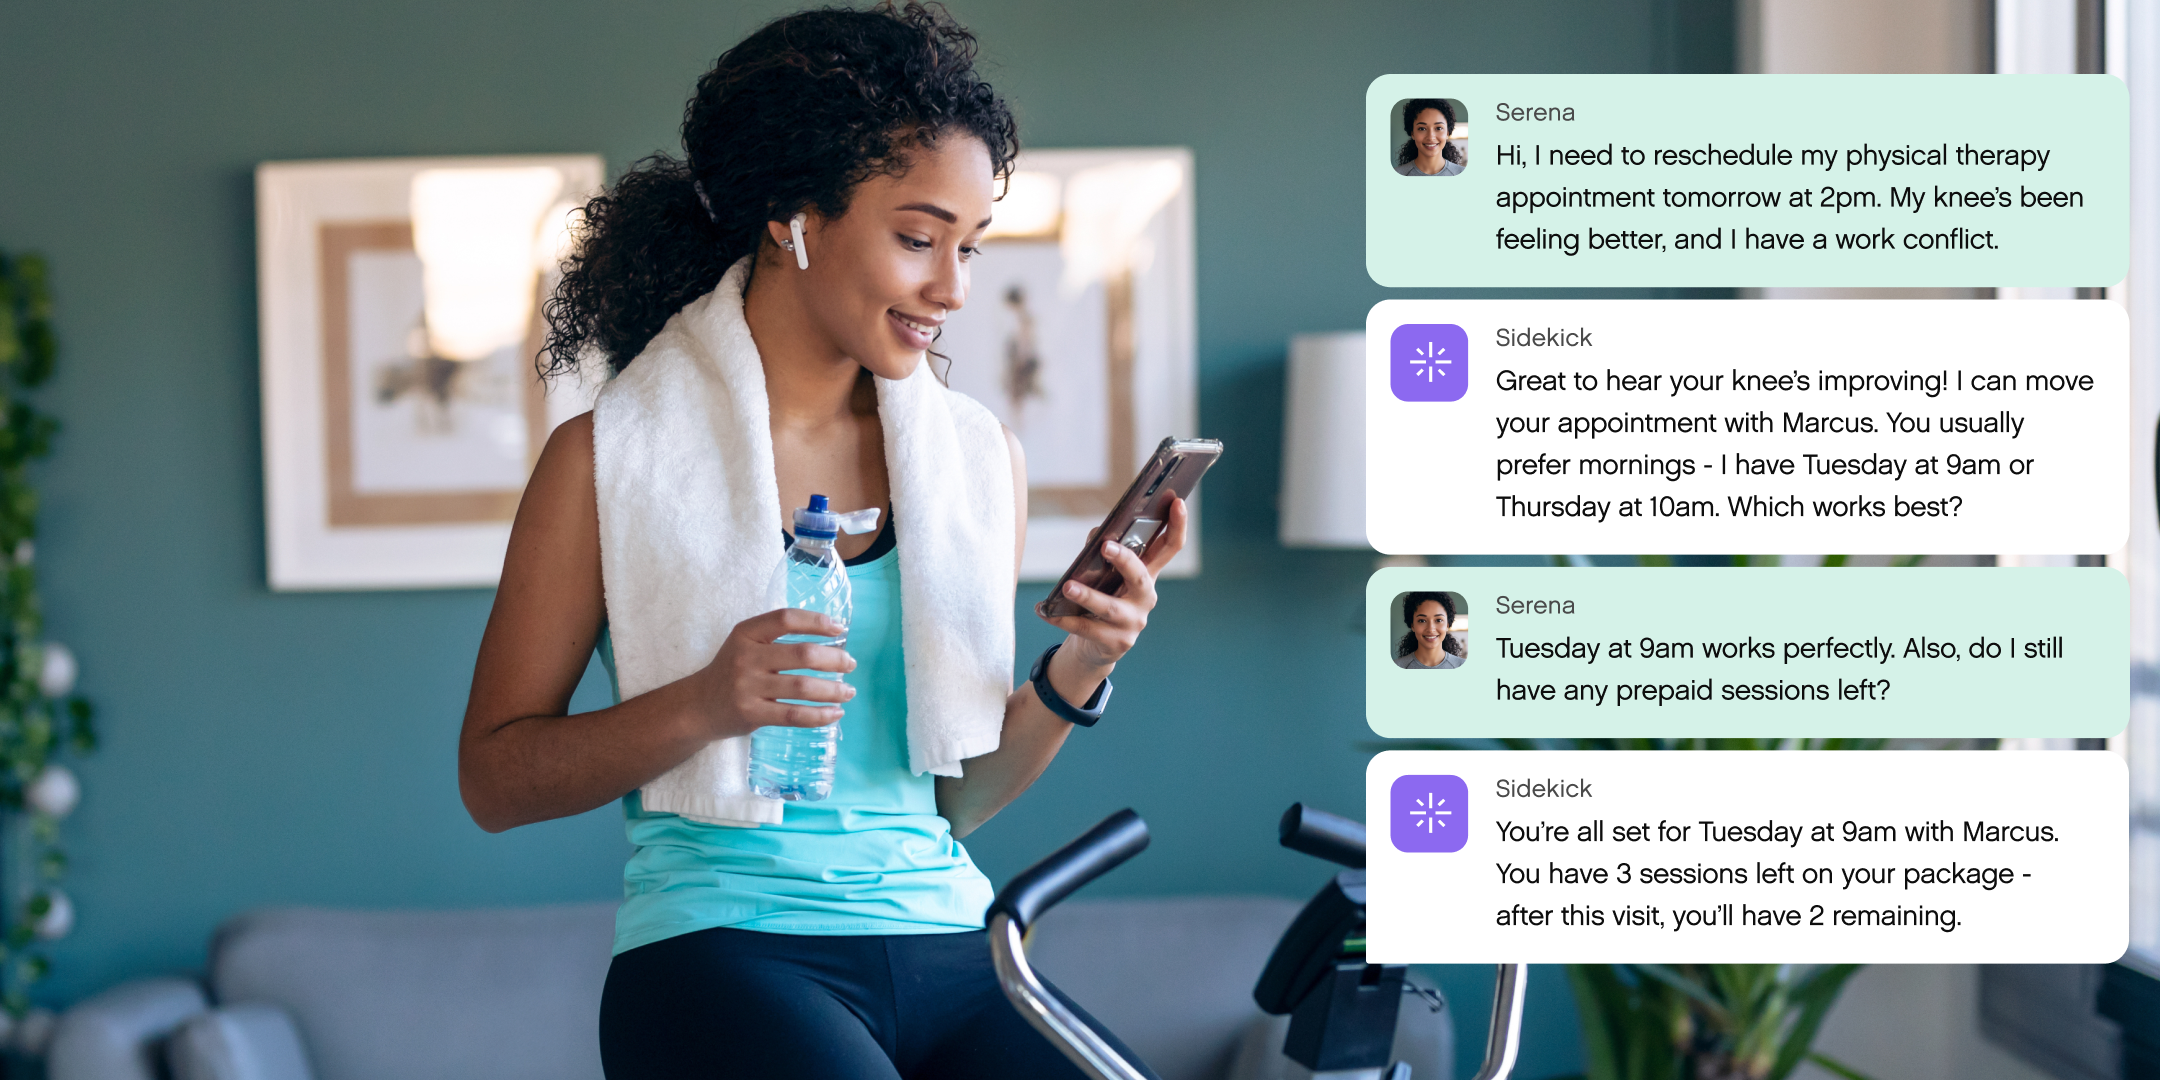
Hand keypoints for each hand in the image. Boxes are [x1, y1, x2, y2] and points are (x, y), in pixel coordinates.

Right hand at [692, 608, 854, 739]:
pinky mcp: (751, 714)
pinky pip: (794, 715)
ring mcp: (748, 687)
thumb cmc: (732, 671)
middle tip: (851, 664)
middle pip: (802, 654)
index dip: (816, 621)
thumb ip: (778, 638)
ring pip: (802, 687)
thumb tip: (832, 637)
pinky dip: (820, 715)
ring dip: (833, 690)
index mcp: (746, 633)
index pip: (786, 618)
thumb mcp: (746, 644)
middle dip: (834, 659)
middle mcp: (746, 657)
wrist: (698, 706)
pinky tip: (835, 713)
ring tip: (849, 692)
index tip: (840, 629)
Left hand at [1040, 496, 1187, 673]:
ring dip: (1088, 596)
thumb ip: (1103, 552)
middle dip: (1125, 561)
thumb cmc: (1102, 599)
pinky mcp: (1116, 642)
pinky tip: (1045, 610)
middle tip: (1106, 546)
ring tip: (1067, 587)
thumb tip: (1098, 535)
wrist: (1096, 646)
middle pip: (1141, 576)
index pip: (1170, 547)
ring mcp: (1133, 622)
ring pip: (1110, 608)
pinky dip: (1063, 618)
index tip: (1177, 502)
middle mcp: (1146, 597)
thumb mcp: (1106, 575)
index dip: (1178, 525)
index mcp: (1148, 574)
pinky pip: (1087, 629)